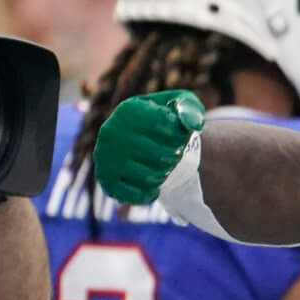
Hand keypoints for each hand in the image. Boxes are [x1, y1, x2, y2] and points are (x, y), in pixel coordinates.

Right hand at [93, 89, 202, 205]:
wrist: (145, 140)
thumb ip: (191, 108)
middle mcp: (111, 132)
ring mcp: (105, 157)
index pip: (167, 127)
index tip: (178, 136)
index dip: (180, 135)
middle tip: (173, 154)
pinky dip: (150, 193)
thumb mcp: (182, 105)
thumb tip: (193, 124)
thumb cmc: (167, 121)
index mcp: (129, 110)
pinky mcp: (105, 179)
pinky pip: (134, 195)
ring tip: (163, 166)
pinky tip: (154, 186)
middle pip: (160, 156)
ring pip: (150, 177)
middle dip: (174, 157)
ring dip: (164, 174)